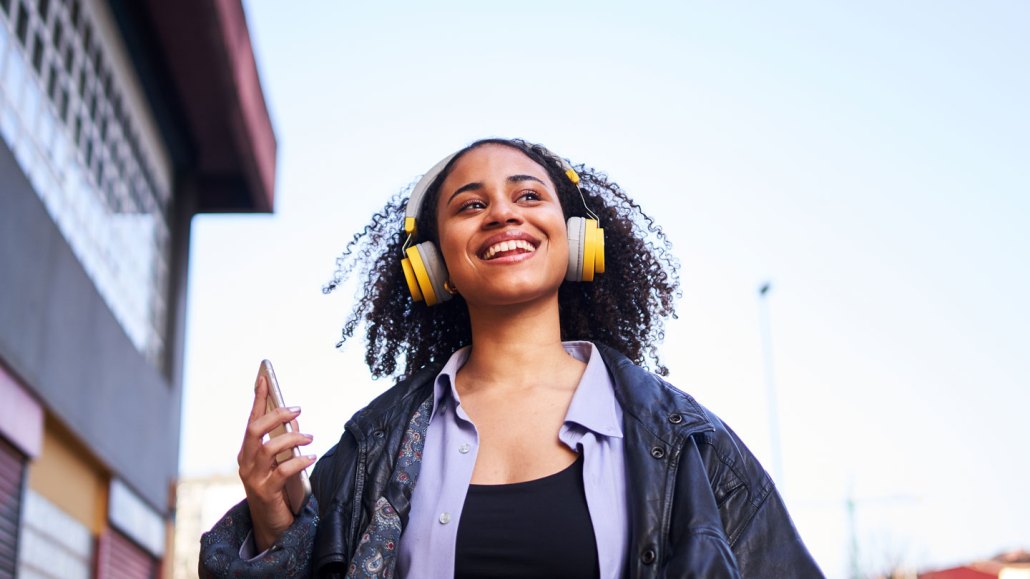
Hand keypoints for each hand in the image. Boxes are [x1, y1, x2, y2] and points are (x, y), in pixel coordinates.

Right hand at [237, 375, 316, 551]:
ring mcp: (252, 477)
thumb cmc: (278, 487)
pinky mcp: (265, 492)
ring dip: (291, 439)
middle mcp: (245, 462)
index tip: (264, 378)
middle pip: (255, 430)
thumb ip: (285, 439)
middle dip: (275, 415)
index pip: (251, 419)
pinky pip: (281, 472)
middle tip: (297, 409)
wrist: (271, 523)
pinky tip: (311, 457)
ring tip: (310, 437)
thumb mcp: (280, 460)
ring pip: (268, 449)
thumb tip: (294, 418)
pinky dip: (298, 461)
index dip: (258, 398)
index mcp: (247, 451)